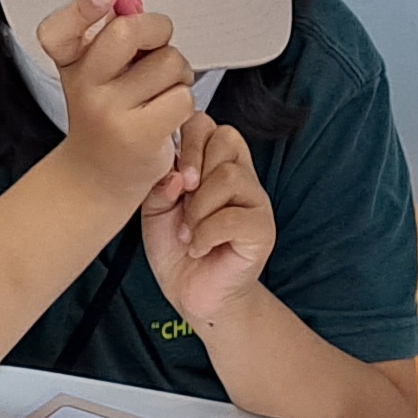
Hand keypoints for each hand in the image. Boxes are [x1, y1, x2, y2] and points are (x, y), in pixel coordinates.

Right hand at [30, 0, 200, 212]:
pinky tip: (166, 115)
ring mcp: (109, 112)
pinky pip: (181, 97)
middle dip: (157, 30)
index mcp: (70, 62)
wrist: (97, 176)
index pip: (61, 29)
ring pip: (168, 63)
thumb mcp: (98, 70)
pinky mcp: (137, 136)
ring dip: (177, 73)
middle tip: (156, 48)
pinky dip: (184, 103)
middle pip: (128, 32)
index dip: (83, 7)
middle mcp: (83, 86)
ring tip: (160, 91)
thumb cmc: (107, 116)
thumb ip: (113, 34)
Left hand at [138, 115, 274, 324]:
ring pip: (230, 176)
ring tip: (189, 232)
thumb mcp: (155, 211)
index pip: (207, 124)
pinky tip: (199, 248)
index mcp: (213, 163)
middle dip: (194, 166)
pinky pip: (234, 216)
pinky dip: (207, 233)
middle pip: (226, 138)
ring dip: (199, 207)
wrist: (193, 293)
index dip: (187, 141)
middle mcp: (239, 175)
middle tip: (181, 201)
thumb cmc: (177, 249)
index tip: (174, 177)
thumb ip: (160, 184)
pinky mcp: (262, 229)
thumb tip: (176, 175)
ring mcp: (255, 200)